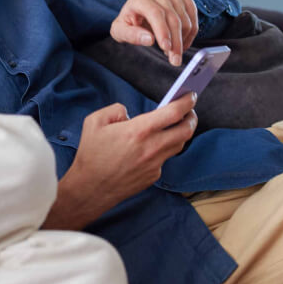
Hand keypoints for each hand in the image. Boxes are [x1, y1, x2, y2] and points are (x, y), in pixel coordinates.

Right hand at [44, 95, 197, 229]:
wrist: (90, 188)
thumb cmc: (91, 155)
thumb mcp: (95, 122)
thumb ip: (115, 110)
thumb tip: (128, 113)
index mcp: (139, 130)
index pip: (174, 112)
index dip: (186, 101)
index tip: (190, 95)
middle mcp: (151, 147)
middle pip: (186, 130)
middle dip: (192, 117)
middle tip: (189, 111)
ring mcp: (155, 164)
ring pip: (179, 145)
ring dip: (181, 133)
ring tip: (176, 125)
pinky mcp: (153, 176)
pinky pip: (164, 159)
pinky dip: (162, 150)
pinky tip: (153, 147)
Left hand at [110, 0, 198, 65]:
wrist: (138, 11)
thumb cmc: (128, 22)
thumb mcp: (120, 30)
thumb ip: (131, 35)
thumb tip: (148, 39)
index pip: (155, 14)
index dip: (163, 31)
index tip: (166, 48)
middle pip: (173, 18)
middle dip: (176, 43)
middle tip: (175, 60)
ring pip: (185, 20)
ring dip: (182, 40)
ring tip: (172, 52)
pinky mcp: (184, 0)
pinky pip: (194, 18)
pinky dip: (191, 34)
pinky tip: (182, 44)